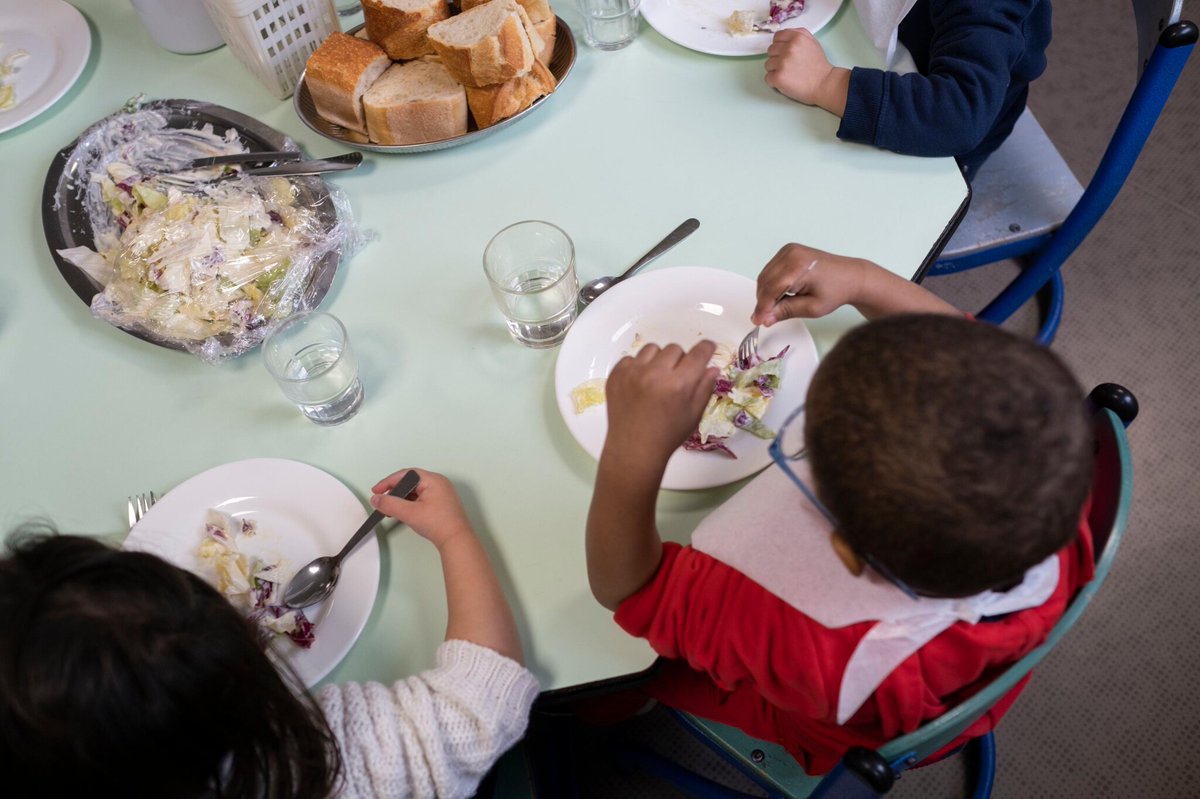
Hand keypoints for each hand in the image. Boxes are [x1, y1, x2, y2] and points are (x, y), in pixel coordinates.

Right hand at [370, 468, 473, 549]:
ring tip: (390, 509)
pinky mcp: (441, 503)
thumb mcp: (409, 513)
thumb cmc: (438, 524)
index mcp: (433, 480)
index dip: (388, 482)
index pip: (406, 474)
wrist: (456, 540)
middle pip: (410, 482)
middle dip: (394, 491)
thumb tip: (376, 499)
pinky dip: (410, 504)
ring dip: (401, 499)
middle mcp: (438, 483)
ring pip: (415, 491)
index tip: (376, 491)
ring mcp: (441, 493)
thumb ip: (390, 504)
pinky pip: (421, 498)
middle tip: (382, 500)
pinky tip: (403, 513)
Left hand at [603, 341, 719, 465]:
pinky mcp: (616, 375)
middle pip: (674, 348)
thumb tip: (712, 367)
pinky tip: (640, 384)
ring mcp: (632, 373)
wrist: (634, 449)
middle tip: (677, 377)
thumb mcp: (694, 414)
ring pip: (652, 349)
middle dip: (680, 360)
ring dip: (658, 360)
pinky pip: (631, 358)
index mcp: (678, 384)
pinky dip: (638, 367)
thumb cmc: (668, 435)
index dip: (706, 348)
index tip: (708, 348)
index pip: (698, 353)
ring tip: (657, 379)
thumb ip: (705, 388)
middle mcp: (655, 373)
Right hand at [752, 243, 866, 324]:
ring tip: (774, 308)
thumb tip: (765, 318)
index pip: (771, 289)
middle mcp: (791, 254)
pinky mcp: (788, 251)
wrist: (851, 276)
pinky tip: (779, 296)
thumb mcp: (812, 307)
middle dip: (763, 301)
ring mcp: (788, 250)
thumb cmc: (837, 290)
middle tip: (765, 318)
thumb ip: (786, 311)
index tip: (757, 321)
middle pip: (765, 282)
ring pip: (765, 276)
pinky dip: (770, 284)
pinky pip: (770, 270)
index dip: (762, 307)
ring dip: (765, 293)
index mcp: (798, 266)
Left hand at [764, 29, 849, 114]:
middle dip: (777, 58)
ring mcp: (782, 63)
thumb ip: (798, 35)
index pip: (777, 37)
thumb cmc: (818, 65)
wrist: (824, 84)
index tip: (784, 52)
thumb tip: (783, 35)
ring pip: (768, 64)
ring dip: (775, 70)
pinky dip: (774, 81)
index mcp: (797, 37)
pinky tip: (786, 81)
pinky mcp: (778, 77)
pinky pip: (767, 77)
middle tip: (789, 65)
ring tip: (789, 74)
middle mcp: (789, 48)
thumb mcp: (812, 42)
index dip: (779, 45)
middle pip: (771, 50)